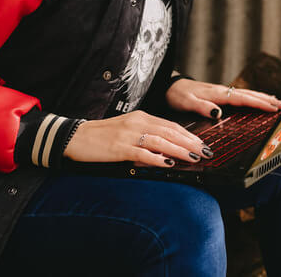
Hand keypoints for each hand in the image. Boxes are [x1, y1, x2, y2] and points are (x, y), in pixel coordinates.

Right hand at [62, 111, 212, 166]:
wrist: (74, 137)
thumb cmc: (101, 137)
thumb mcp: (126, 131)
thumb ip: (145, 137)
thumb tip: (166, 151)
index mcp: (140, 117)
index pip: (170, 125)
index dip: (189, 135)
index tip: (203, 144)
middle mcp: (137, 123)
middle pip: (170, 131)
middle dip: (191, 142)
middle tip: (206, 152)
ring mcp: (128, 135)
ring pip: (160, 141)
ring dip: (179, 150)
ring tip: (194, 158)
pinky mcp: (118, 148)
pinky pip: (142, 153)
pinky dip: (156, 158)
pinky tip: (168, 164)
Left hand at [166, 78, 280, 119]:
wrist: (169, 87)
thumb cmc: (177, 96)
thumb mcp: (187, 103)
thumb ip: (202, 108)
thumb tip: (219, 113)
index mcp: (217, 94)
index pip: (243, 99)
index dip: (259, 103)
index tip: (274, 108)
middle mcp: (222, 91)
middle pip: (249, 95)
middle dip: (267, 100)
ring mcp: (222, 92)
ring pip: (247, 94)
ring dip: (263, 98)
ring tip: (278, 103)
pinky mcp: (220, 94)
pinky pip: (241, 96)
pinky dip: (253, 98)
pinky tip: (258, 101)